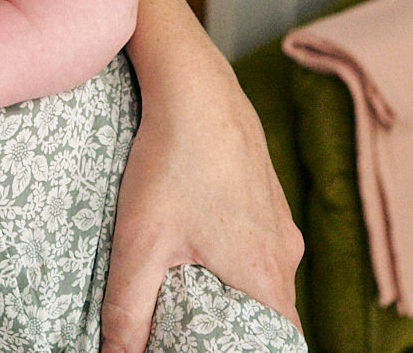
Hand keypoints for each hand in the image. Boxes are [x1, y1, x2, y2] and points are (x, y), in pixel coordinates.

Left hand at [100, 65, 303, 350]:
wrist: (195, 86)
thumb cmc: (173, 162)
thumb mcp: (140, 244)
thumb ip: (128, 312)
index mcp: (266, 276)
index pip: (272, 344)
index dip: (241, 352)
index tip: (204, 346)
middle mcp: (285, 252)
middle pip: (264, 312)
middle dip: (227, 325)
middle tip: (185, 326)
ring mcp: (278, 219)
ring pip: (258, 274)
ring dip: (227, 286)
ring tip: (184, 286)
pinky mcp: (265, 192)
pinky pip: (254, 240)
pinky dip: (229, 252)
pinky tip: (193, 237)